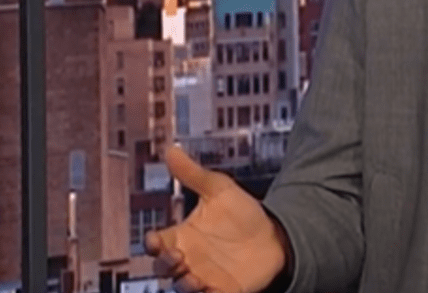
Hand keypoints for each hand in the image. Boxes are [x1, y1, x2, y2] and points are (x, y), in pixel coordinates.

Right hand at [146, 145, 289, 292]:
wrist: (275, 234)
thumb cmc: (242, 214)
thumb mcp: (218, 189)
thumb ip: (192, 174)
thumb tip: (171, 149)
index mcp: (181, 236)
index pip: (155, 243)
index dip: (152, 243)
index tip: (156, 239)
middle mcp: (188, 259)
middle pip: (163, 268)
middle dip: (165, 266)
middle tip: (178, 257)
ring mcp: (203, 277)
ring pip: (181, 287)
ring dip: (183, 285)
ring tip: (193, 279)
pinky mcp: (222, 291)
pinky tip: (208, 289)